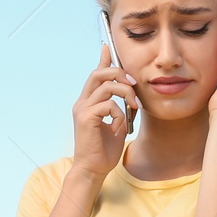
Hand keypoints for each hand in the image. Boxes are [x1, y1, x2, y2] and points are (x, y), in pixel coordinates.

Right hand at [71, 43, 140, 177]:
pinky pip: (108, 105)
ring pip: (106, 85)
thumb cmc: (105, 150)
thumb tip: (129, 95)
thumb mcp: (116, 123)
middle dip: (119, 73)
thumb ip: (119, 108)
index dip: (103, 59)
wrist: (94, 170)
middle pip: (98, 73)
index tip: (108, 46)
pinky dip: (119, 114)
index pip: (95, 74)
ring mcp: (82, 109)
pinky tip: (119, 128)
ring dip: (125, 93)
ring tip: (134, 106)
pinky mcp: (85, 118)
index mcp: (88, 102)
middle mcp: (82, 102)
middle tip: (134, 84)